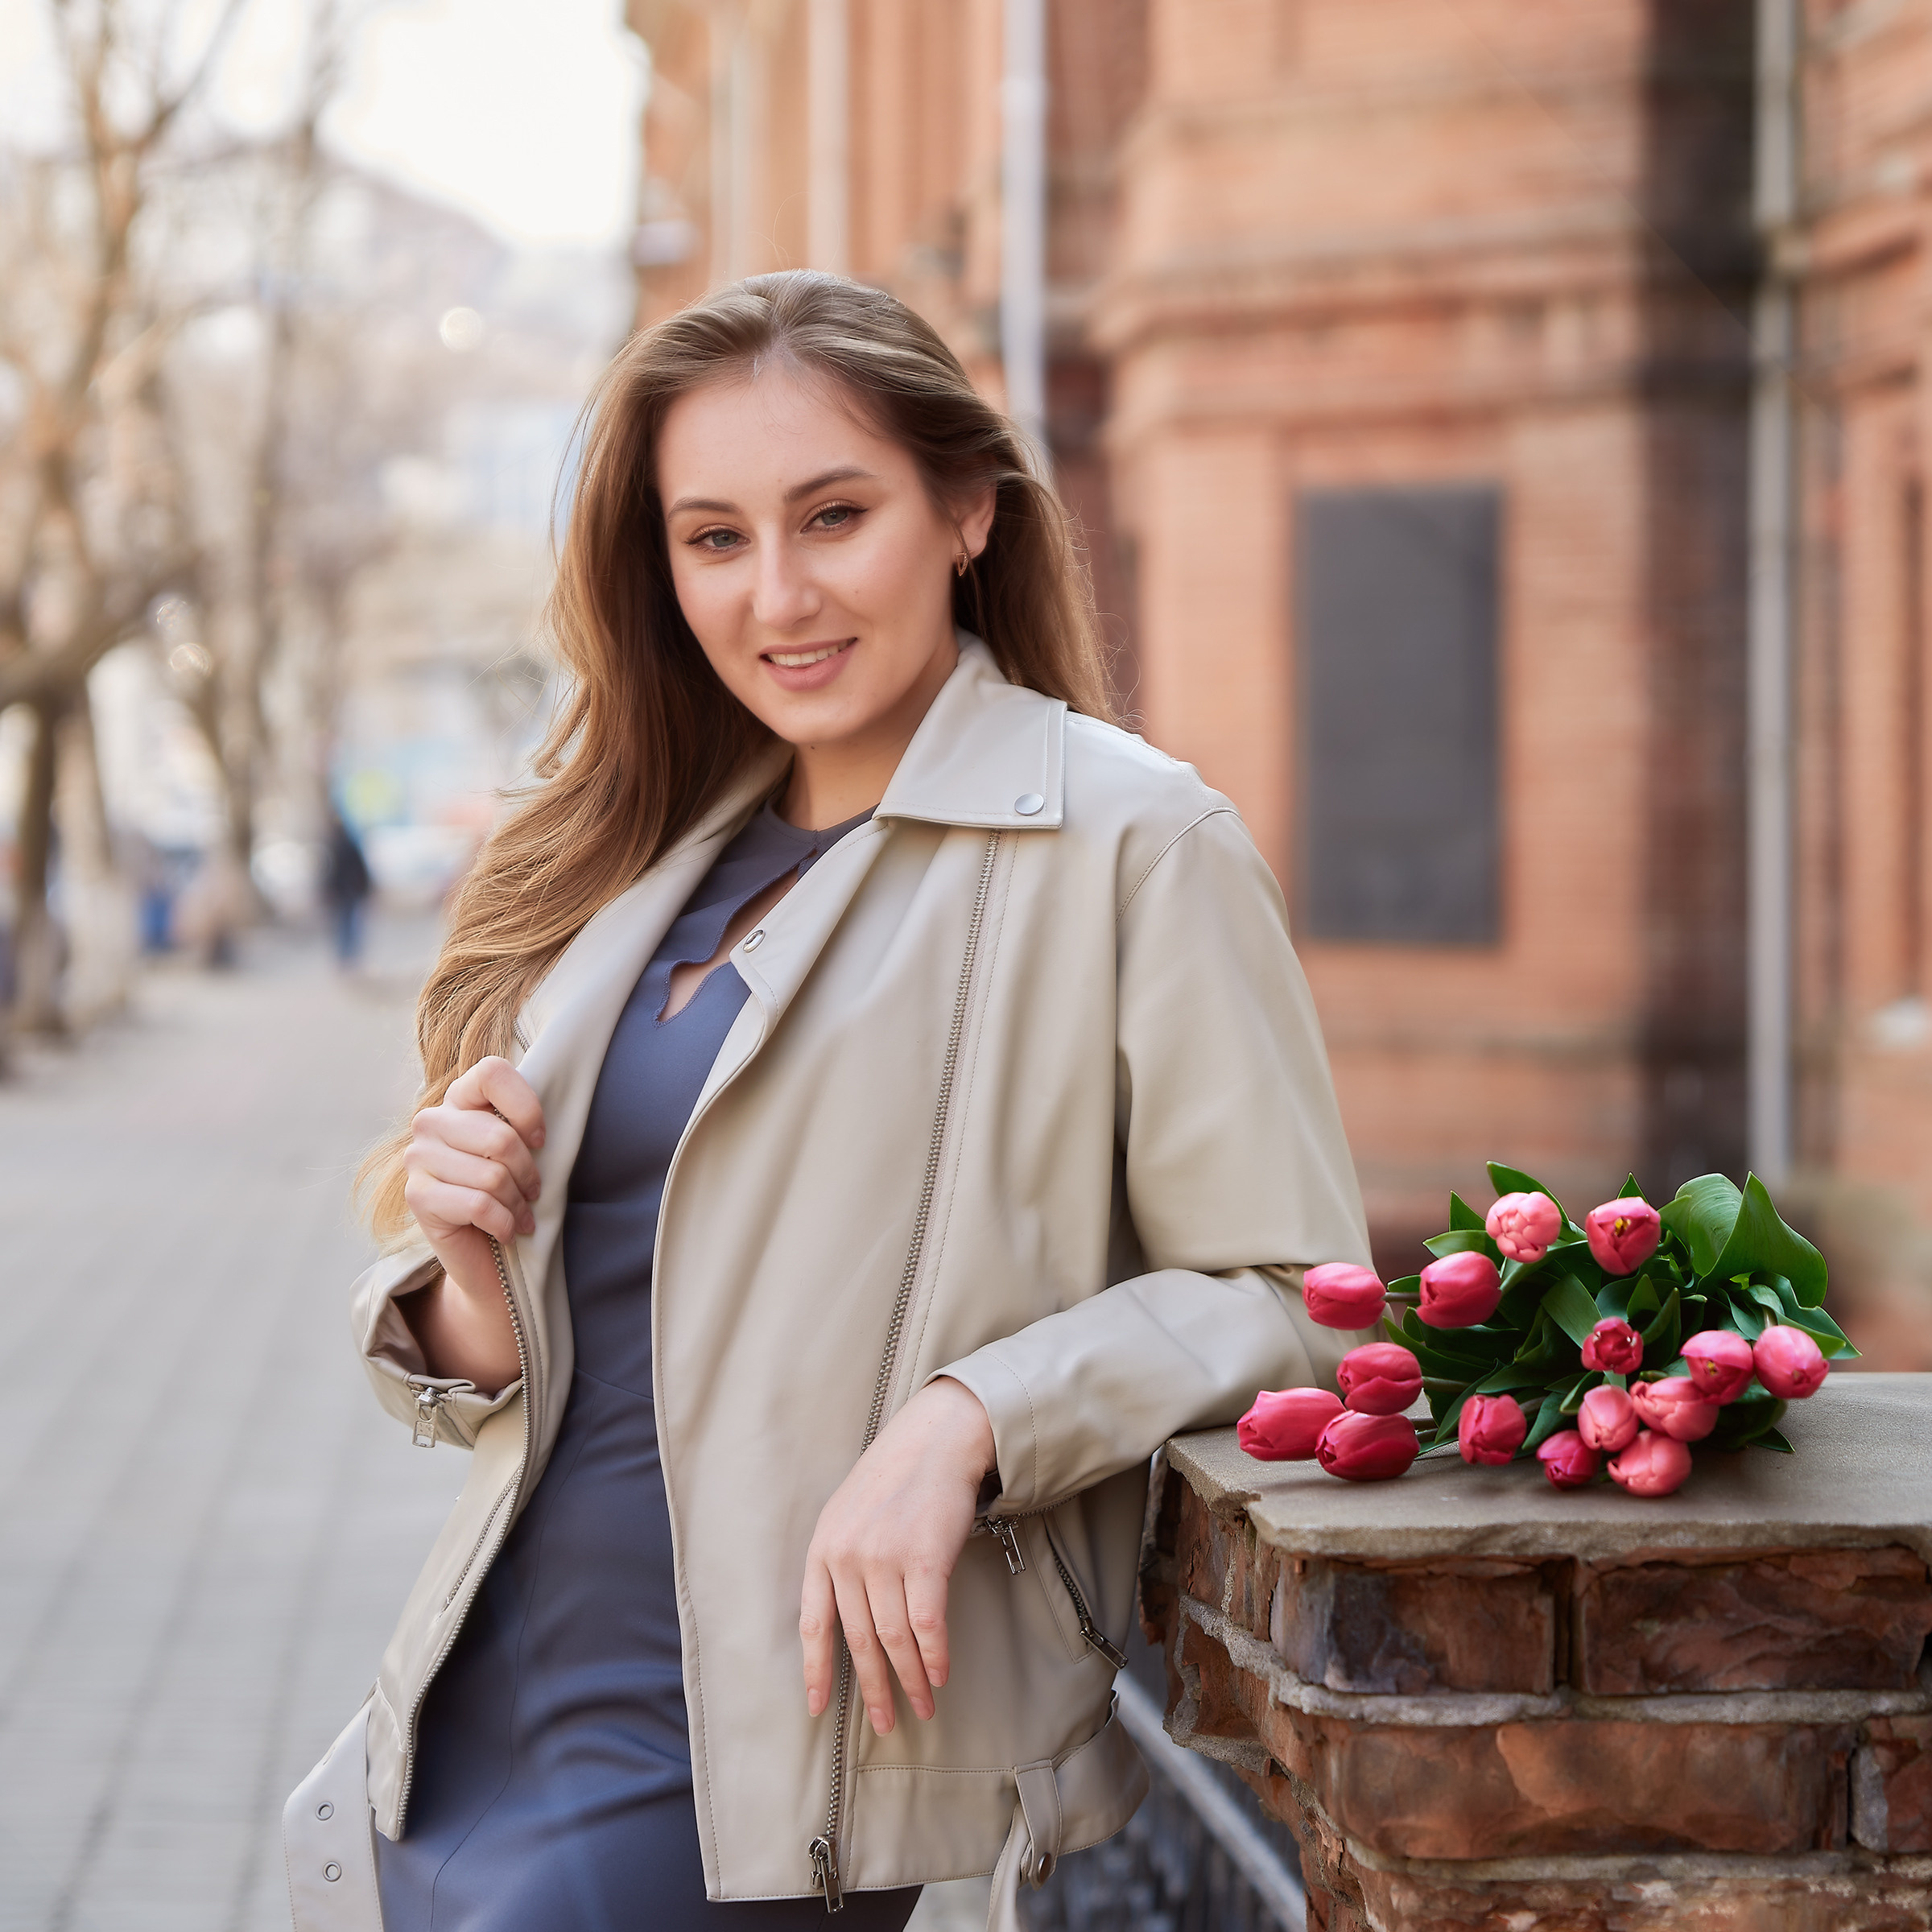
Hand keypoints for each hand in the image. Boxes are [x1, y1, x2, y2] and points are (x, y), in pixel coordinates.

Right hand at [400, 1057, 545, 1387]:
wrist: (487, 1258)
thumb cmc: (512, 1195)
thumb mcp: (523, 1152)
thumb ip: (525, 1124)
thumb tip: (562, 1102)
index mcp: (459, 1098)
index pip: (492, 1072)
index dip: (526, 1107)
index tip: (541, 1140)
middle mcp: (431, 1121)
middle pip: (500, 1137)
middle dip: (529, 1173)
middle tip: (534, 1192)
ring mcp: (418, 1158)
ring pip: (491, 1176)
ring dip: (518, 1204)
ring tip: (521, 1214)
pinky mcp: (417, 1196)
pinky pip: (477, 1205)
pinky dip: (504, 1223)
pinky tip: (509, 1231)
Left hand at [800, 1377, 995, 1734]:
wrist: (936, 1438)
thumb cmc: (896, 1477)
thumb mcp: (849, 1513)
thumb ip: (841, 1560)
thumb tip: (848, 1620)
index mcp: (823, 1547)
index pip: (813, 1623)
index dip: (815, 1671)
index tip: (820, 1709)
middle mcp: (847, 1556)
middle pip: (859, 1640)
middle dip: (874, 1687)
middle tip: (887, 1722)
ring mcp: (884, 1557)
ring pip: (894, 1639)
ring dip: (911, 1680)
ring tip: (922, 1706)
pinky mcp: (924, 1558)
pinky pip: (927, 1624)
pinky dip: (935, 1655)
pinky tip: (941, 1675)